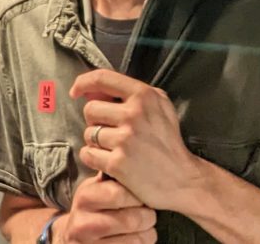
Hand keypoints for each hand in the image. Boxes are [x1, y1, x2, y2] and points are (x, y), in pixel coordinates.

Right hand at [58, 173, 155, 243]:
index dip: (137, 195)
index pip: (118, 194)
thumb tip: (135, 162)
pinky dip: (143, 243)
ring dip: (149, 233)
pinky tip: (141, 238)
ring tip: (148, 226)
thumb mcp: (94, 190)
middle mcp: (84, 223)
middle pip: (130, 219)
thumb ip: (111, 178)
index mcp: (85, 198)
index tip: (143, 195)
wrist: (71, 237)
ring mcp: (90, 243)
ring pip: (135, 240)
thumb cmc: (92, 208)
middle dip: (148, 216)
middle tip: (150, 213)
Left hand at [70, 69, 201, 212]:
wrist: (183, 179)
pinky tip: (109, 162)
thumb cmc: (169, 142)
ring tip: (115, 149)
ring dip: (96, 143)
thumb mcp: (160, 107)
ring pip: (88, 133)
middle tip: (111, 132)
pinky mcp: (117, 163)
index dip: (83, 82)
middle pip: (90, 109)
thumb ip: (132, 93)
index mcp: (144, 96)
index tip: (76, 91)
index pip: (103, 78)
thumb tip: (94, 90)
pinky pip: (88, 154)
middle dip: (95, 121)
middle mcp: (134, 114)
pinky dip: (93, 159)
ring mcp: (125, 139)